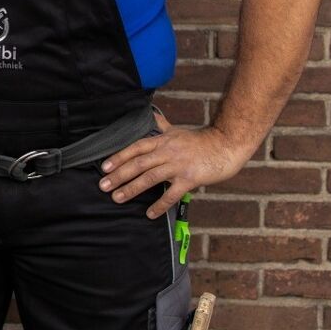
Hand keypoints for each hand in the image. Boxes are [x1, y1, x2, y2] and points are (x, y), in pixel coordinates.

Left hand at [97, 110, 251, 218]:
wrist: (227, 145)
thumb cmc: (201, 140)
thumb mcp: (178, 131)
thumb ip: (162, 126)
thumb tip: (152, 116)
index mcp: (163, 140)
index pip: (136, 148)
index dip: (119, 157)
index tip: (104, 167)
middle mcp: (167, 152)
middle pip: (138, 163)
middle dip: (119, 175)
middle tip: (103, 186)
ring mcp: (178, 165)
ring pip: (150, 178)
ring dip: (131, 188)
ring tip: (117, 198)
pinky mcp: (190, 179)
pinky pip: (171, 194)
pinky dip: (159, 205)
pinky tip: (149, 214)